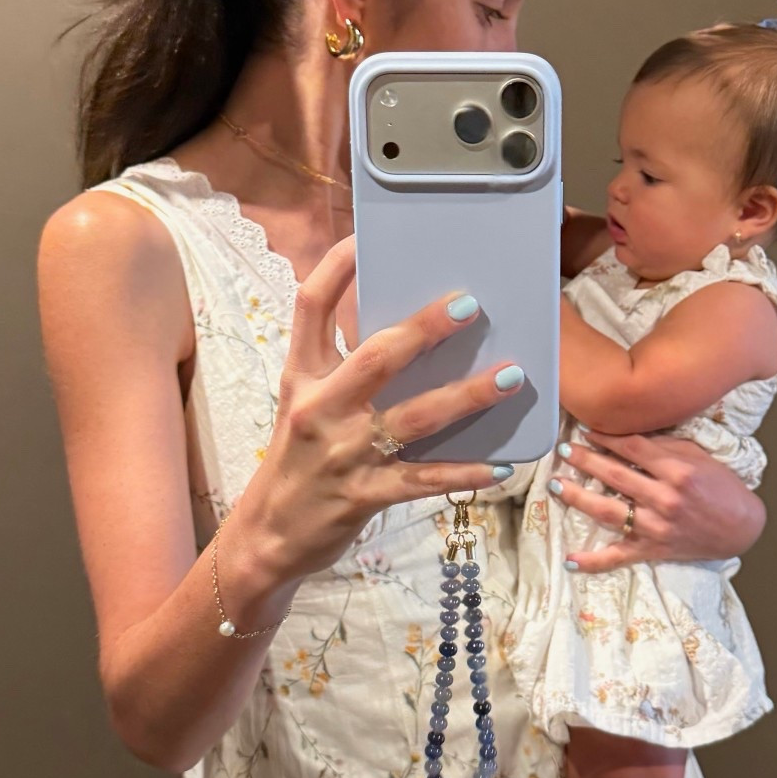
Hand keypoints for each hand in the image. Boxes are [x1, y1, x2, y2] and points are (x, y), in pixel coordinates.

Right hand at [236, 239, 521, 584]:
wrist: (265, 539)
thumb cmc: (297, 463)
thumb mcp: (305, 406)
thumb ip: (344, 370)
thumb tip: (412, 332)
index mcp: (301, 376)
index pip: (310, 306)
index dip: (336, 267)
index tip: (366, 238)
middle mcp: (318, 408)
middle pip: (375, 356)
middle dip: (425, 329)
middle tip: (471, 305)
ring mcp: (343, 453)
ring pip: (413, 417)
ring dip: (467, 396)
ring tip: (512, 377)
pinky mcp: (364, 495)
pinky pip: (424, 480)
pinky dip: (466, 473)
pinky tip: (502, 466)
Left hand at [551, 430, 766, 574]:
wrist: (741, 526)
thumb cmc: (722, 487)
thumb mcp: (698, 457)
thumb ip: (664, 446)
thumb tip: (627, 436)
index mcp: (677, 471)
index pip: (632, 448)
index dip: (606, 437)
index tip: (585, 429)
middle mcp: (664, 499)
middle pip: (614, 475)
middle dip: (584, 460)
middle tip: (563, 449)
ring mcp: (656, 527)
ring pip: (608, 511)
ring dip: (578, 497)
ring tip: (555, 484)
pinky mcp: (653, 550)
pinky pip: (618, 557)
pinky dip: (593, 561)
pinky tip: (570, 560)